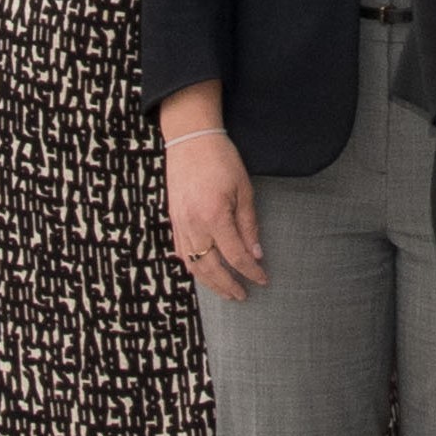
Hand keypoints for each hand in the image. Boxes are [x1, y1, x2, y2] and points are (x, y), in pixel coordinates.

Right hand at [160, 110, 261, 303]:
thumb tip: (256, 254)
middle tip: (243, 295)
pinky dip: (193, 267)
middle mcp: (194, 225)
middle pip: (211, 268)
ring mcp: (180, 224)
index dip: (250, 271)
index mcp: (214, 216)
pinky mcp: (173, 220)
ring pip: (193, 265)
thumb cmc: (221, 159)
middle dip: (228, 285)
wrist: (190, 139)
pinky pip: (181, 253)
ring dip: (209, 282)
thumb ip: (249, 224)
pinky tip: (203, 272)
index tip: (262, 280)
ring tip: (225, 290)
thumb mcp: (244, 189)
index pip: (235, 256)